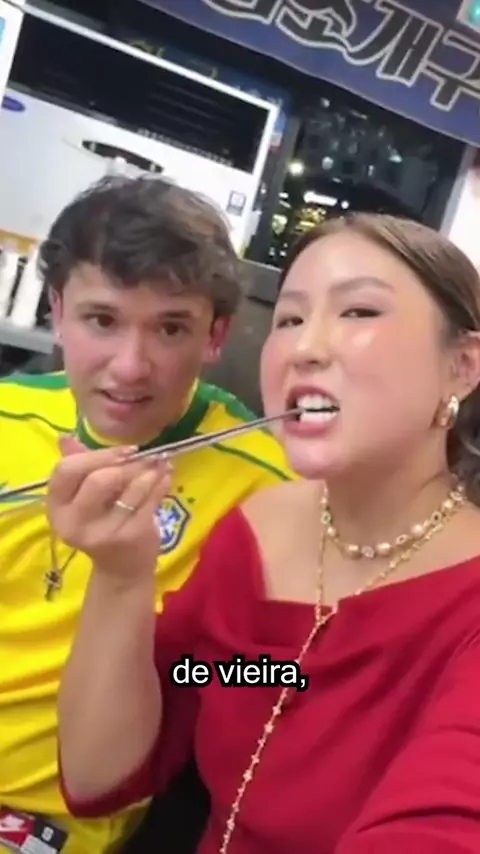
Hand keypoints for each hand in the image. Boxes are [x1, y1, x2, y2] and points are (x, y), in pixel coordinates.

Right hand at [46, 438, 171, 577]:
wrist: (122, 568)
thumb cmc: (102, 522)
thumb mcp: (83, 497)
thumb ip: (78, 465)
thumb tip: (66, 436)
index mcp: (58, 507)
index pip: (66, 470)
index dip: (96, 455)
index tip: (125, 450)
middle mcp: (75, 523)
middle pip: (98, 479)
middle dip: (126, 464)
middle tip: (146, 456)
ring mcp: (104, 532)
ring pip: (130, 489)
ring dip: (149, 470)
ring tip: (161, 462)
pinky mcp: (132, 536)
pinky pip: (150, 501)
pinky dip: (161, 483)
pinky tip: (166, 475)